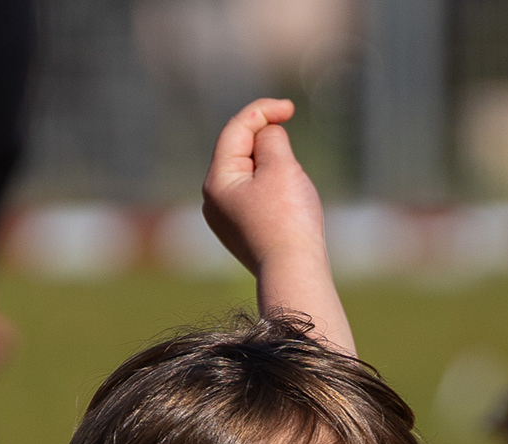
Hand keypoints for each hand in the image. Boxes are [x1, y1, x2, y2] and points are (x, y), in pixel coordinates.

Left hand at [200, 97, 351, 352]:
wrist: (293, 271)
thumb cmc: (288, 218)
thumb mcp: (280, 166)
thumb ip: (271, 138)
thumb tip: (265, 134)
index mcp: (216, 181)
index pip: (235, 130)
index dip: (263, 111)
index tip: (290, 108)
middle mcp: (213, 199)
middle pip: (240, 150)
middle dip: (268, 140)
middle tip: (294, 152)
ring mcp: (225, 217)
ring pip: (250, 173)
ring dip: (273, 165)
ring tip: (293, 187)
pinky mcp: (241, 230)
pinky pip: (255, 194)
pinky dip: (272, 185)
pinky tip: (289, 202)